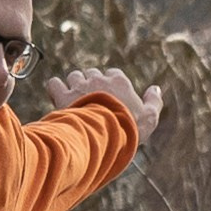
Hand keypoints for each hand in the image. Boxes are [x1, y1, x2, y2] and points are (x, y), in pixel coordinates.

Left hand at [46, 63, 161, 146]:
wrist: (105, 138)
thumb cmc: (129, 129)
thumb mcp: (150, 118)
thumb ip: (154, 102)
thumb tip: (156, 89)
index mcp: (119, 81)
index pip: (112, 74)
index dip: (109, 85)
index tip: (108, 98)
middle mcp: (98, 79)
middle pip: (92, 73)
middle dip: (90, 84)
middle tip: (91, 102)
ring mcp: (80, 86)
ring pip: (73, 76)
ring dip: (73, 86)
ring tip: (75, 102)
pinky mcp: (63, 96)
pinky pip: (54, 83)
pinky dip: (55, 89)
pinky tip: (58, 98)